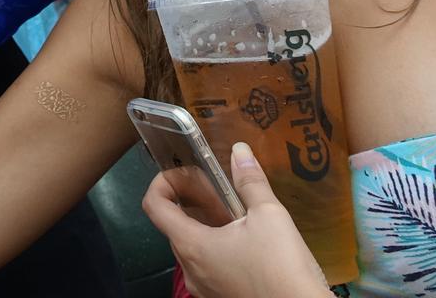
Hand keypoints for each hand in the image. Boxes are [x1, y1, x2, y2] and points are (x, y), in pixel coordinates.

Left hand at [143, 143, 331, 297]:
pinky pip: (207, 269)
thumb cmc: (281, 266)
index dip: (163, 183)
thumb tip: (240, 151)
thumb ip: (250, 182)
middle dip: (189, 203)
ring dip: (204, 228)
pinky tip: (245, 244)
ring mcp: (203, 289)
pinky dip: (216, 250)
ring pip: (192, 250)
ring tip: (235, 215)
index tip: (185, 174)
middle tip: (216, 191)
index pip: (154, 206)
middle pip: (173, 227)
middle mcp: (190, 270)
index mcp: (191, 245)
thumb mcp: (269, 216)